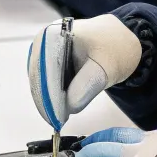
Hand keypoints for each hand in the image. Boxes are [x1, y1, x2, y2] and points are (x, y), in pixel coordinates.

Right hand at [28, 15, 141, 129]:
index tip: (57, 118)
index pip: (46, 69)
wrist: (118, 40)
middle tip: (59, 123)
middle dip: (47, 101)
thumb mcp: (107, 66)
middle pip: (38, 77)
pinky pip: (45, 83)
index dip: (49, 96)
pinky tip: (62, 107)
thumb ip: (88, 84)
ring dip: (49, 101)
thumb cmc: (113, 47)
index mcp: (54, 34)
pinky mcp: (47, 62)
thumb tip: (69, 106)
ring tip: (61, 117)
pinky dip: (52, 97)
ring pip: (39, 83)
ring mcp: (43, 52)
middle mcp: (43, 41)